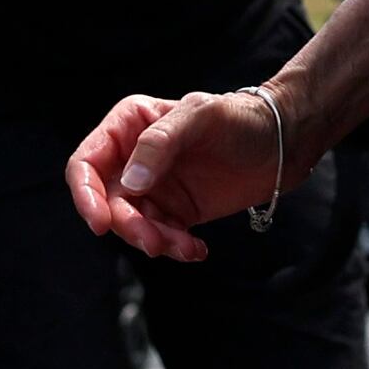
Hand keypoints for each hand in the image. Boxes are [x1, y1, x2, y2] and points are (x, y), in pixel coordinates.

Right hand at [65, 82, 289, 266]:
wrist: (283, 143)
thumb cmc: (242, 118)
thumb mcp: (200, 117)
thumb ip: (159, 144)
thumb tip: (130, 184)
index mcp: (129, 127)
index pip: (87, 164)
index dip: (85, 195)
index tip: (100, 222)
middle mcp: (133, 159)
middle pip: (108, 203)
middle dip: (129, 227)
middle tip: (156, 242)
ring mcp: (153, 188)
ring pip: (132, 226)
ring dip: (153, 242)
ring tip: (186, 247)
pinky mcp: (175, 212)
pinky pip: (160, 237)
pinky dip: (175, 249)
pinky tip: (197, 250)